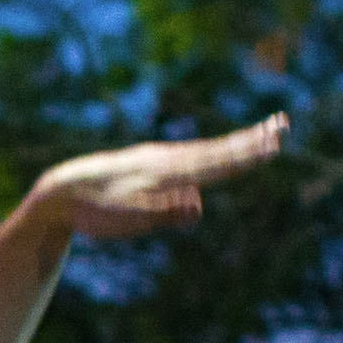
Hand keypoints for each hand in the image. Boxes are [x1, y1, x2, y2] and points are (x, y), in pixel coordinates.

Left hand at [28, 114, 287, 240]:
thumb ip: (164, 212)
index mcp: (168, 174)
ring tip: (260, 133)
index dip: (247, 156)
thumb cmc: (94, 212)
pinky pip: (187, 155)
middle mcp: (166, 160)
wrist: (60, 191)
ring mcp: (156, 159)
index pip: (217, 164)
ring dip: (234, 142)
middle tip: (282, 123)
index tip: (276, 144)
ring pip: (204, 150)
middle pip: (217, 150)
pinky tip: (211, 154)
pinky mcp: (145, 163)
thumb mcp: (128, 219)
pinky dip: (209, 151)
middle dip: (251, 140)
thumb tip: (198, 204)